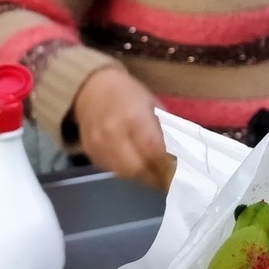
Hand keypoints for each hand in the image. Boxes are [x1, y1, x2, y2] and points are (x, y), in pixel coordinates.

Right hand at [73, 66, 174, 189]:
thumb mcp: (152, 104)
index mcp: (134, 117)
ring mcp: (99, 145)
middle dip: (155, 176)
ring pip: (124, 174)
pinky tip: (135, 166)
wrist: (91, 89)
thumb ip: (163, 129)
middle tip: (167, 179)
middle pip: (138, 168)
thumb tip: (176, 155)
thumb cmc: (128, 95)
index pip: (153, 150)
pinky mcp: (90, 153)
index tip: (177, 171)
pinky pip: (111, 170)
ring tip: (153, 175)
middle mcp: (114, 133)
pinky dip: (126, 172)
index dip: (167, 165)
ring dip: (141, 177)